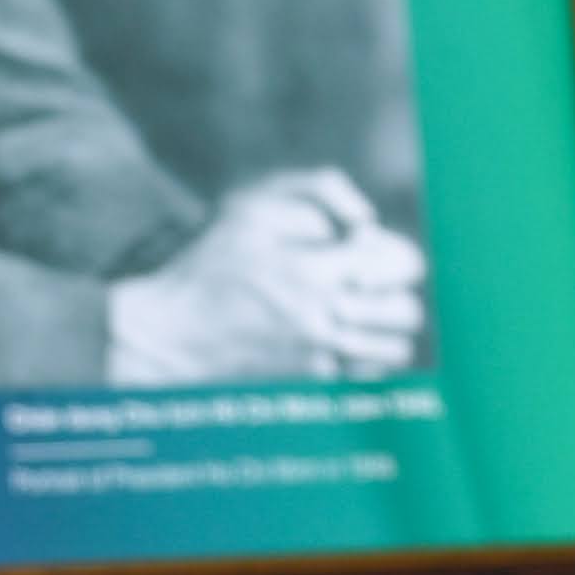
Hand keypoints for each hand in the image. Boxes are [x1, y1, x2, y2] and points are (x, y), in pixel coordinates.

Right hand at [101, 171, 426, 384]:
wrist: (168, 333)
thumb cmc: (206, 264)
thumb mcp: (249, 204)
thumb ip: (318, 190)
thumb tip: (368, 220)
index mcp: (315, 271)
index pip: (401, 263)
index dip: (391, 249)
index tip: (362, 244)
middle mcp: (326, 319)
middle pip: (406, 310)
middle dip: (393, 288)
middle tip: (362, 277)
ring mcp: (323, 357)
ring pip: (396, 348)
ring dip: (385, 326)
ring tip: (354, 307)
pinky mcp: (314, 383)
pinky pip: (371, 374)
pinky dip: (367, 355)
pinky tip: (338, 334)